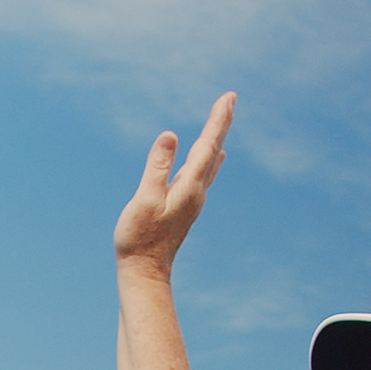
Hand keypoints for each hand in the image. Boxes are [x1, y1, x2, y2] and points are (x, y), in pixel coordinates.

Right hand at [113, 91, 235, 280]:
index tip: (229, 96)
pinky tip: (215, 159)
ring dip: (216, 139)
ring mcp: (193, 201)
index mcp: (189, 186)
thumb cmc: (139, 238)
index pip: (207, 144)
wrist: (144, 273)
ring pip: (210, 162)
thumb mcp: (145, 199)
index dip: (218, 119)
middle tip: (231, 99)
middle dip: (221, 123)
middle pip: (213, 150)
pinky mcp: (185, 208)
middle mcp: (197, 192)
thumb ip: (157, 167)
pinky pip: (204, 175)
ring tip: (224, 122)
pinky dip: (210, 159)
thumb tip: (170, 136)